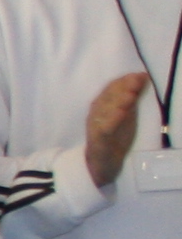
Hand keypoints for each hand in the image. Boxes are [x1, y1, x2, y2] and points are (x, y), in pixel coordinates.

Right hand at [84, 72, 149, 187]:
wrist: (103, 162)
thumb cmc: (115, 136)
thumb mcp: (126, 113)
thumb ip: (132, 97)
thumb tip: (143, 77)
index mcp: (102, 105)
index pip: (111, 88)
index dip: (125, 80)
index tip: (140, 75)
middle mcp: (97, 113)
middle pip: (107, 97)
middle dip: (122, 88)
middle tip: (136, 81)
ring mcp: (96, 126)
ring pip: (104, 111)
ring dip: (117, 102)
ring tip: (130, 96)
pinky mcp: (98, 140)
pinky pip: (103, 130)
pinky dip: (111, 121)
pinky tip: (121, 114)